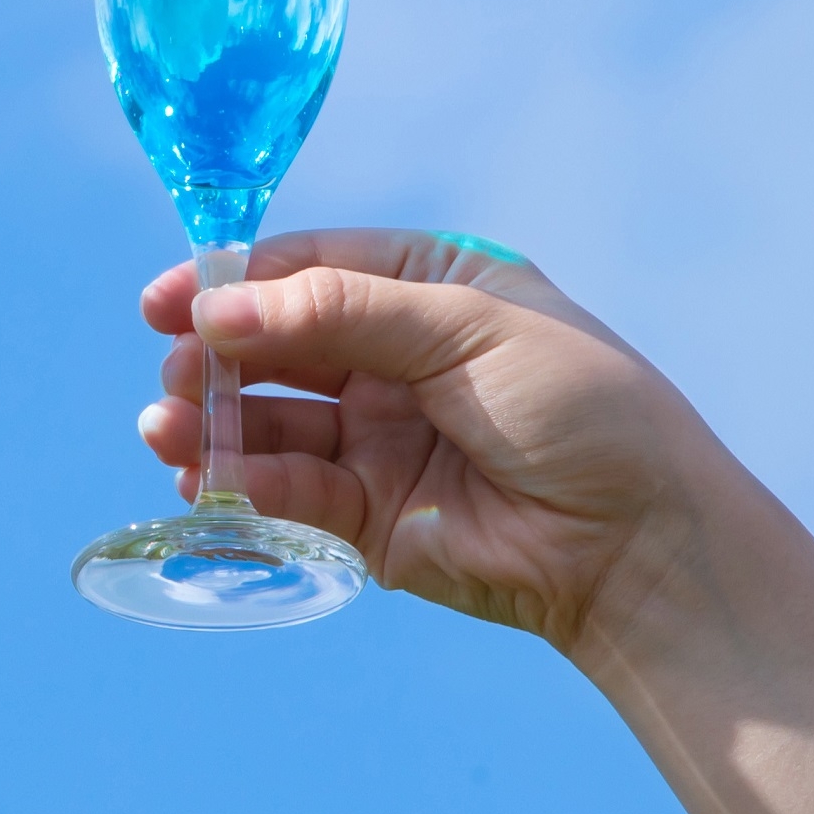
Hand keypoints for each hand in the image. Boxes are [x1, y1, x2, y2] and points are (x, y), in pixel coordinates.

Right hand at [136, 229, 813, 813]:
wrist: (645, 546)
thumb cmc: (583, 409)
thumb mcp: (466, 328)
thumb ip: (340, 313)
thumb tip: (220, 308)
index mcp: (425, 285)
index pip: (307, 267)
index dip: (233, 281)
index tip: (168, 301)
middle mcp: (392, 355)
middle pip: (272, 343)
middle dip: (213, 356)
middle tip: (176, 376)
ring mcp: (377, 436)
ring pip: (267, 418)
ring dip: (211, 423)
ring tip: (169, 432)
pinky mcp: (368, 514)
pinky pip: (287, 489)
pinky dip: (242, 484)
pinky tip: (211, 484)